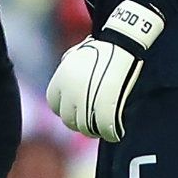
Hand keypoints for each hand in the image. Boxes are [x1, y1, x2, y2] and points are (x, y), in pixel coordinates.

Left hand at [46, 0, 163, 141]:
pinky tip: (117, 134)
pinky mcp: (105, 107)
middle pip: (69, 120)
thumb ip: (67, 66)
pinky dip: (111, 133)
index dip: (67, 110)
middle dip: (81, 123)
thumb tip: (64, 73)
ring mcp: (86, 102)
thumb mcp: (76, 54)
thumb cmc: (102, 47)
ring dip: (95, 130)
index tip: (78, 111)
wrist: (121, 43)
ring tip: (105, 129)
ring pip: (85, 128)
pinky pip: (105, 128)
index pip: (55, 106)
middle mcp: (68, 94)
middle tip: (93, 123)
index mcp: (59, 82)